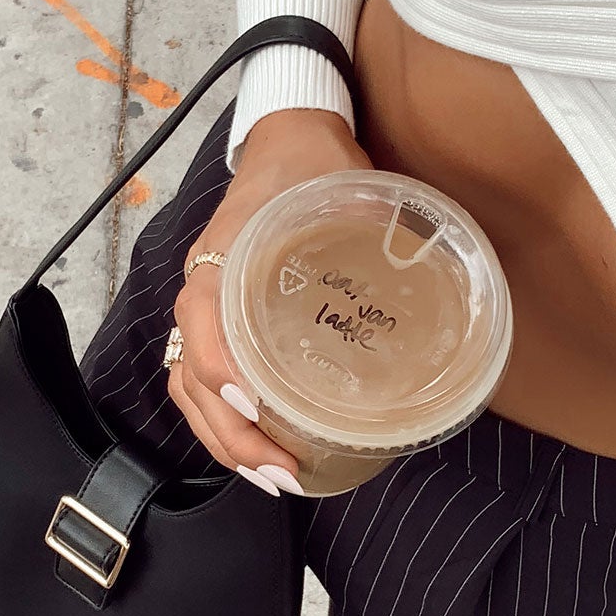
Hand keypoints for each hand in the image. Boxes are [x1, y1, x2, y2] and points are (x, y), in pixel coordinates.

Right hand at [169, 108, 371, 488]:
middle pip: (190, 378)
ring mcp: (205, 306)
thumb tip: (427, 262)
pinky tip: (262, 447)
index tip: (257, 408)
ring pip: (189, 389)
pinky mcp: (219, 320)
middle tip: (282, 473)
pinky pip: (200, 380)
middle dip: (232, 437)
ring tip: (273, 476)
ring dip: (225, 441)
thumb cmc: (313, 166)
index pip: (200, 326)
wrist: (287, 139)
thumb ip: (377, 220)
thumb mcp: (345, 187)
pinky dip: (223, 422)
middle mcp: (202, 287)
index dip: (221, 373)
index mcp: (221, 258)